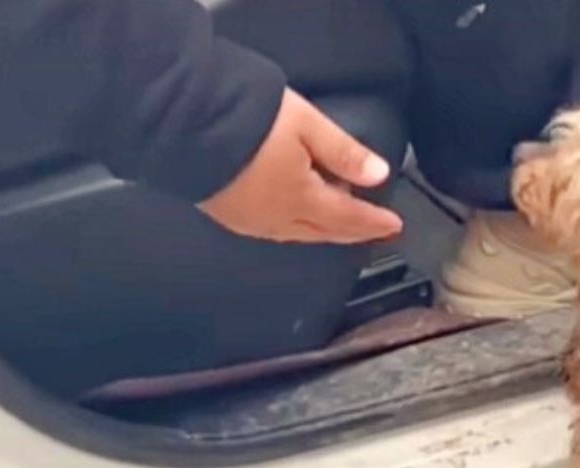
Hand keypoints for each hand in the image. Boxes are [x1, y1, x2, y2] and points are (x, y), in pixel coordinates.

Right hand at [200, 89, 402, 243]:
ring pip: (297, 235)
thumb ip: (344, 152)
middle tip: (373, 230)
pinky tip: (296, 219)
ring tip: (339, 222)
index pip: (347, 217)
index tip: (394, 226)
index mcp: (302, 200)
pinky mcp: (226, 215)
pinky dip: (294, 229)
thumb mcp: (307, 126)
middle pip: (324, 232)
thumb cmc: (250, 119)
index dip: (373, 222)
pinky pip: (272, 231)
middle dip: (351, 232)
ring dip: (322, 231)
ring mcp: (249, 221)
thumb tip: (379, 175)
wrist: (185, 123)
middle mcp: (277, 220)